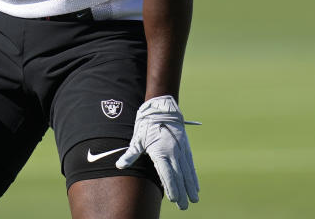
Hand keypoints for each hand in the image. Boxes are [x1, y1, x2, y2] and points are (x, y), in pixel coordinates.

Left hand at [116, 95, 198, 209]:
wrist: (162, 108)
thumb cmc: (147, 124)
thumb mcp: (137, 139)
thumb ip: (130, 154)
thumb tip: (119, 165)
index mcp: (161, 152)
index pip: (168, 175)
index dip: (172, 188)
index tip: (174, 200)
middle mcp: (173, 153)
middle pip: (179, 177)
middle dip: (182, 193)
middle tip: (184, 206)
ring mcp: (181, 150)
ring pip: (187, 172)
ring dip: (190, 187)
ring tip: (193, 199)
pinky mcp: (186, 147)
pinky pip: (191, 165)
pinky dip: (193, 176)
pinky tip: (195, 186)